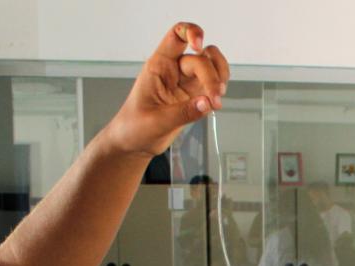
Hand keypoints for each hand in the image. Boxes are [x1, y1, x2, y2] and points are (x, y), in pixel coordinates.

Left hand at [106, 23, 230, 155]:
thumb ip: (182, 113)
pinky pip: (213, 85)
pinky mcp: (194, 96)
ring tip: (217, 99)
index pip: (176, 36)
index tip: (199, 46)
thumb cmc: (134, 127)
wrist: (134, 143)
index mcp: (158, 66)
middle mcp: (174, 70)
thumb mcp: (155, 122)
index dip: (191, 33)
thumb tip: (206, 103)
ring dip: (220, 78)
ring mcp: (185, 82)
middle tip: (214, 99)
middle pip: (201, 57)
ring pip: (212, 66)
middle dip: (212, 76)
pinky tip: (214, 105)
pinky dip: (219, 92)